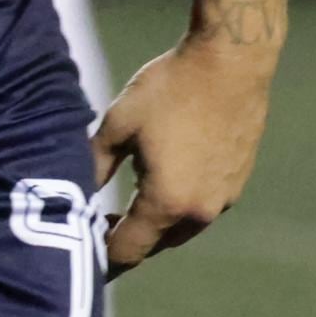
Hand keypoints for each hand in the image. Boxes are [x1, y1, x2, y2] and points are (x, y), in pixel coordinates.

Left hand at [90, 31, 280, 273]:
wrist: (232, 60)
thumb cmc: (172, 87)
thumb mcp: (120, 123)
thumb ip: (95, 164)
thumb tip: (77, 191)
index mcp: (166, 203)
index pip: (128, 251)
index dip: (102, 256)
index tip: (85, 248)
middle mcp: (199, 212)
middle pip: (156, 245)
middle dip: (129, 239)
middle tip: (104, 220)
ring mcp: (224, 199)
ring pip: (182, 229)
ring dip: (157, 224)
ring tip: (134, 199)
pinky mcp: (238, 182)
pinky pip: (203, 208)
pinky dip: (181, 205)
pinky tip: (169, 177)